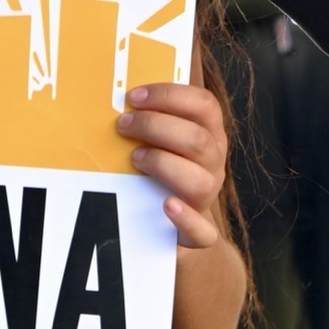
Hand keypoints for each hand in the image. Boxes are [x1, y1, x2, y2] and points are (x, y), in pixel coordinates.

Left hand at [117, 81, 231, 249]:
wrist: (175, 228)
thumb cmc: (163, 171)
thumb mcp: (165, 141)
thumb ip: (152, 120)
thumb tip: (115, 98)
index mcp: (210, 135)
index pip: (204, 105)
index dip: (170, 95)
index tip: (133, 97)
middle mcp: (213, 164)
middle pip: (197, 140)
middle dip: (155, 127)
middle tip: (123, 126)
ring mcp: (208, 197)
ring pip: (200, 181)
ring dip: (163, 164)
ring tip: (135, 159)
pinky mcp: (199, 233)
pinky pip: (202, 231)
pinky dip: (185, 217)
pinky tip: (166, 205)